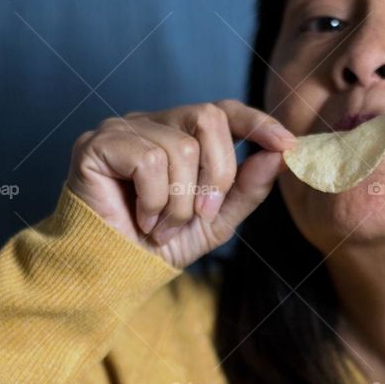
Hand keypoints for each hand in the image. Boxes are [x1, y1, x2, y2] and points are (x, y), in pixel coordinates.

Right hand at [66, 100, 296, 269]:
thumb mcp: (216, 220)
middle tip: (202, 215)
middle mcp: (152, 123)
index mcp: (180, 134)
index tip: (286, 144)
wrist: (113, 273)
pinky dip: (154, 200)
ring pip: (180, 147)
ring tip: (161, 226)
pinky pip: (149, 160)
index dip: (257, 122)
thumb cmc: (158, 245)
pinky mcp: (97, 144)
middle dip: (217, 174)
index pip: (223, 110)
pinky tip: (140, 217)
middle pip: (207, 118)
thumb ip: (247, 188)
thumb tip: (280, 154)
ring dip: (180, 202)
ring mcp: (122, 129)